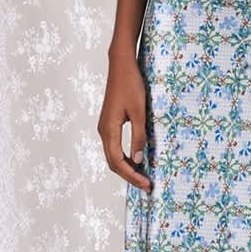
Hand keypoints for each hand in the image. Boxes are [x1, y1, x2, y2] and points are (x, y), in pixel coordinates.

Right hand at [98, 54, 152, 190]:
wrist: (121, 65)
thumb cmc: (131, 85)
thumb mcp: (140, 112)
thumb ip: (139, 136)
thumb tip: (138, 160)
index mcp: (109, 130)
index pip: (118, 162)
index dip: (132, 176)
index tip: (147, 185)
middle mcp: (103, 131)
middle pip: (113, 162)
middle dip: (129, 176)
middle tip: (146, 186)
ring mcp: (105, 127)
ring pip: (112, 156)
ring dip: (126, 168)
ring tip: (143, 176)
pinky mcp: (109, 123)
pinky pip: (114, 147)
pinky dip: (124, 157)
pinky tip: (136, 160)